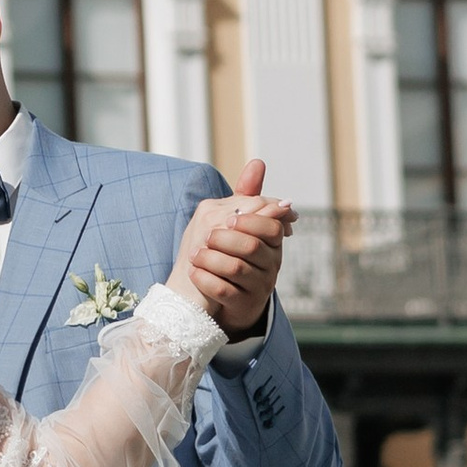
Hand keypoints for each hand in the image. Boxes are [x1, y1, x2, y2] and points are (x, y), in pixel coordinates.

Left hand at [171, 160, 292, 334]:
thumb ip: (249, 195)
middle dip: (225, 239)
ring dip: (211, 258)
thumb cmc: (233, 253)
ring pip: (237, 269)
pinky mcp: (242, 305)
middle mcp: (271, 265)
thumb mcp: (240, 223)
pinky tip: (194, 272)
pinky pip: (224, 291)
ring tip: (194, 254)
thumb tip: (258, 162)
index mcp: (272, 243)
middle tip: (206, 236)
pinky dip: (206, 280)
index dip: (249, 221)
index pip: (271, 227)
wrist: (226, 295)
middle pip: (252, 247)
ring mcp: (258, 287)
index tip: (227, 219)